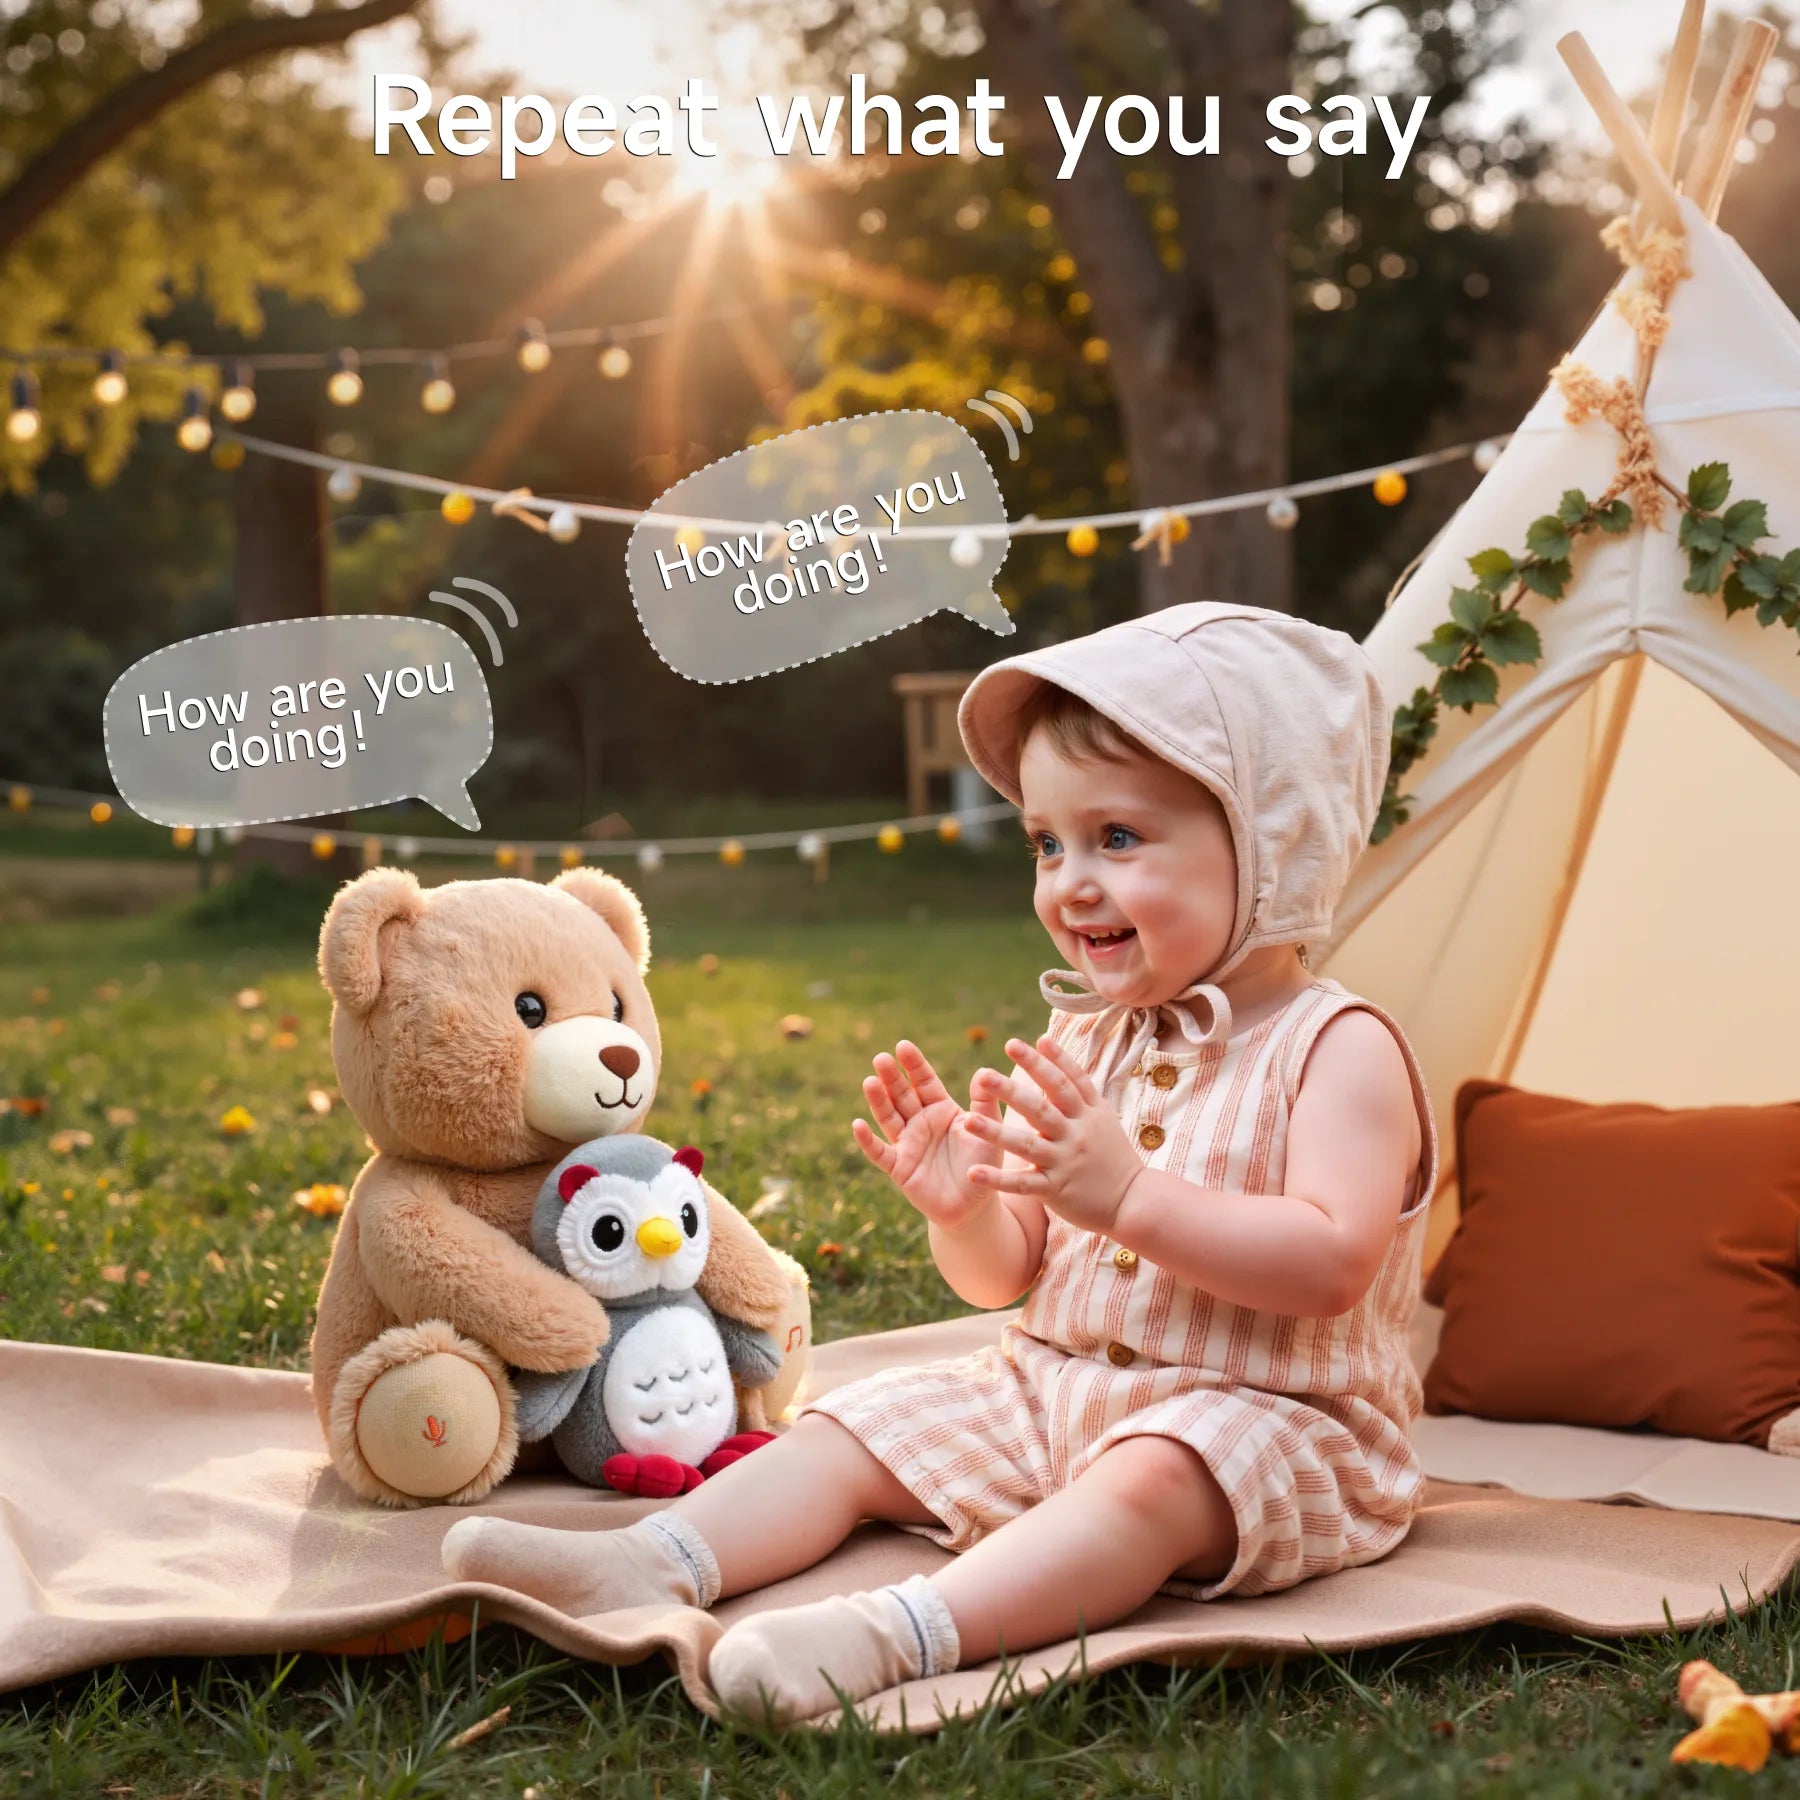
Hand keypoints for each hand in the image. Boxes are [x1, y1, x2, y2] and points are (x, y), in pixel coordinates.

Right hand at [851, 1040, 996, 1230]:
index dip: (914, 1065)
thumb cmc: (983, 1164)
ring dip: (878, 1101)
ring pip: (889, 1118)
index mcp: (941, 1109)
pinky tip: (857, 1125)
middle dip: (892, 1077)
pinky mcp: (899, 1168)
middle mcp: (920, 1122)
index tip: (903, 1046)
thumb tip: (983, 1071)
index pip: (924, 1082)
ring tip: (869, 1082)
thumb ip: (985, 1102)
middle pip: (902, 1095)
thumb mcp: (989, 1130)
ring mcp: (907, 1144)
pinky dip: (867, 1140)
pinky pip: (880, 1152)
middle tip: (881, 1058)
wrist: (974, 1205)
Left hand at [960, 1035, 1143, 1234]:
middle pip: (1041, 1108)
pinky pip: (1023, 1184)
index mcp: (1088, 1113)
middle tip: (983, 1075)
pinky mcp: (1056, 1189)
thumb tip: (1051, 1050)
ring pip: (1026, 1145)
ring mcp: (1065, 1162)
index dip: (1045, 1061)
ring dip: (995, 1133)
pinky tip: (974, 1173)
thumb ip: (1077, 1088)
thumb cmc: (1112, 1154)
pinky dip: (998, 1180)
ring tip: (967, 1121)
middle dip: (1011, 1090)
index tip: (1021, 1042)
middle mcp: (1076, 1134)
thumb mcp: (1102, 1116)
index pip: (1065, 1081)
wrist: (1134, 1200)